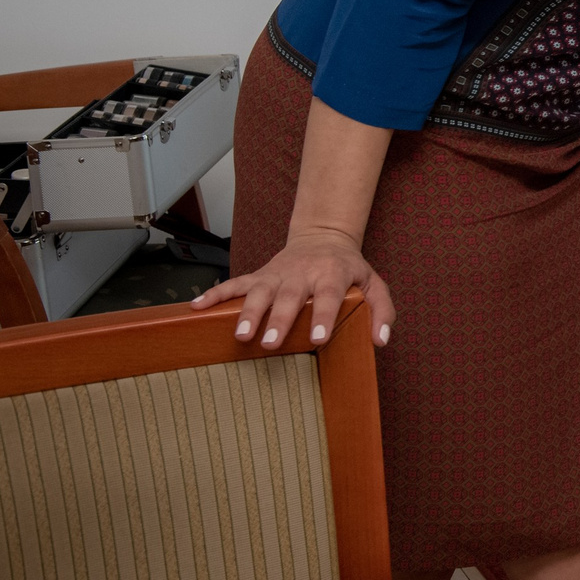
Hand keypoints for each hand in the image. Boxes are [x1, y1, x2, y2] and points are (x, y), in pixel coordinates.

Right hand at [192, 229, 392, 351]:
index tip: (319, 339)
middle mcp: (303, 274)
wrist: (324, 237)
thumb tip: (380, 341)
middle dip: (280, 319)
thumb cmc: (348, 268)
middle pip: (290, 296)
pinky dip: (214, 294)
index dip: (324, 317)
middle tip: (269, 342)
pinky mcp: (259, 275)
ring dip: (248, 311)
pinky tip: (196, 307)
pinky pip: (234, 283)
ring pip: (259, 291)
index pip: (330, 296)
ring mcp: (277, 274)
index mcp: (332, 275)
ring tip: (240, 334)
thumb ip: (382, 310)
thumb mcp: (374, 284)